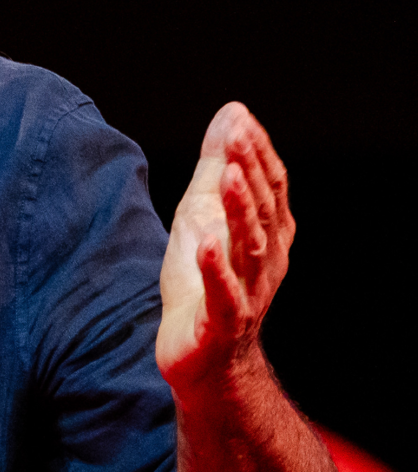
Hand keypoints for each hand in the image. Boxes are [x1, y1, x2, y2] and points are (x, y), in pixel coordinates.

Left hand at [157, 103, 293, 394]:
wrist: (202, 360)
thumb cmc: (202, 286)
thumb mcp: (202, 217)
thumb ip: (215, 169)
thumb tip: (232, 112)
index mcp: (267, 234)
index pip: (269, 187)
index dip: (256, 154)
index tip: (240, 121)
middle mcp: (266, 260)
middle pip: (261, 210)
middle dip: (248, 172)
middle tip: (235, 137)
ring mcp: (249, 292)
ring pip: (249, 246)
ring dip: (239, 210)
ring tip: (226, 176)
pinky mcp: (223, 322)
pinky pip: (224, 293)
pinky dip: (216, 268)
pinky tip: (206, 242)